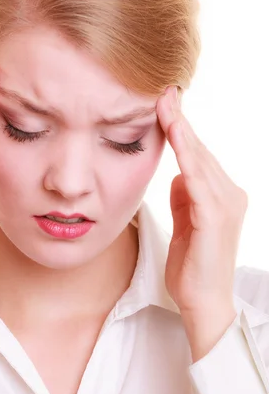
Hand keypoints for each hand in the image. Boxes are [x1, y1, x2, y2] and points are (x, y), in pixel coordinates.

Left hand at [156, 87, 247, 358]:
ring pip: (200, 160)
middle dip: (180, 121)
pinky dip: (187, 157)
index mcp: (220, 196)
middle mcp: (229, 195)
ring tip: (165, 104)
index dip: (181, 129)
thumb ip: (185, 198)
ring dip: (182, 131)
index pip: (198, 156)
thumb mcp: (186, 224)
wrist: (203, 302)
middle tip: (163, 91)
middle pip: (200, 151)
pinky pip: (198, 181)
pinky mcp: (216, 218)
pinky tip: (176, 136)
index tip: (164, 103)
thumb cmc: (192, 266)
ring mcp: (226, 205)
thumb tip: (178, 175)